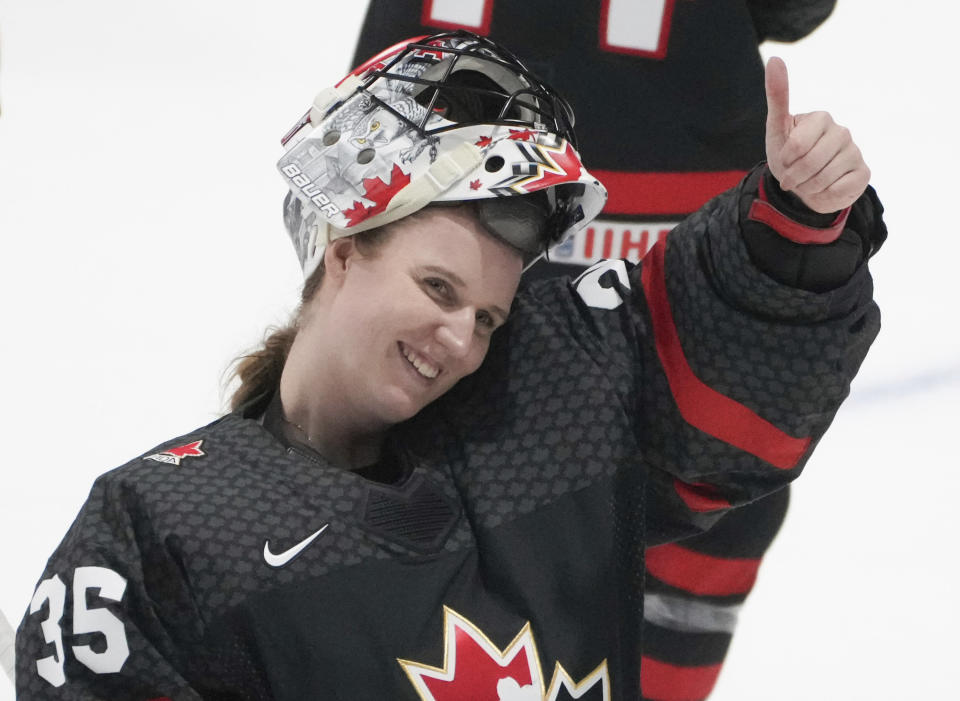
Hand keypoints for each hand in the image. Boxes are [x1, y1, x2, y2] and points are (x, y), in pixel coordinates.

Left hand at [764, 57, 870, 213]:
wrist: (804, 186)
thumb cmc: (788, 155)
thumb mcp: (777, 128)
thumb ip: (777, 95)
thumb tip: (775, 58)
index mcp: (821, 118)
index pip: (797, 145)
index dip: (785, 159)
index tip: (784, 160)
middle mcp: (842, 131)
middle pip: (811, 163)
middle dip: (795, 176)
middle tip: (792, 178)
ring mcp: (855, 151)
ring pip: (824, 179)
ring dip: (807, 188)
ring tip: (807, 183)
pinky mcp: (863, 173)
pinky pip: (838, 190)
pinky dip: (824, 196)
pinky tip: (824, 189)